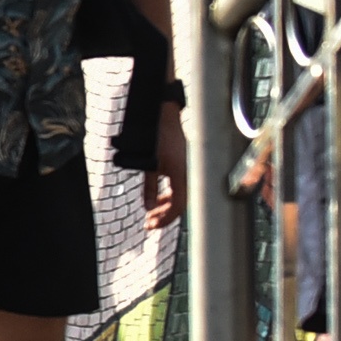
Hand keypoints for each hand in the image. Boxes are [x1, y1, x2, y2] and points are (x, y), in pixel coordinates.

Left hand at [146, 106, 187, 228]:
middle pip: (181, 204)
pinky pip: (180, 186)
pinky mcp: (187, 166)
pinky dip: (169, 195)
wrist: (165, 116)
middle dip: (164, 215)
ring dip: (166, 206)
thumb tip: (148, 208)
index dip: (165, 218)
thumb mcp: (149, 165)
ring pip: (181, 196)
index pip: (178, 206)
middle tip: (149, 224)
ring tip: (151, 215)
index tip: (152, 225)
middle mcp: (191, 175)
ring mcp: (190, 170)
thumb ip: (150, 188)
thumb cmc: (157, 138)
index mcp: (184, 176)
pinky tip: (158, 201)